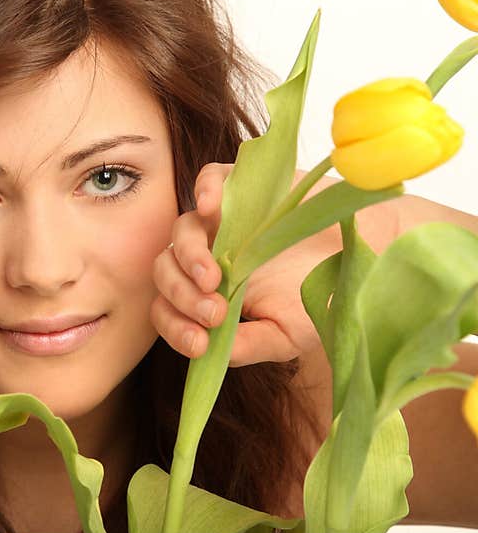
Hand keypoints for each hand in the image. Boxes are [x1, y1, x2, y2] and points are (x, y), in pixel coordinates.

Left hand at [150, 163, 398, 366]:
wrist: (365, 257)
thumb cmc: (322, 297)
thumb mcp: (285, 335)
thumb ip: (247, 346)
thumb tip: (207, 354)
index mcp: (210, 293)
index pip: (168, 308)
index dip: (174, 326)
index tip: (200, 342)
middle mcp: (208, 256)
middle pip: (166, 269)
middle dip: (181, 296)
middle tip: (215, 313)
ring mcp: (223, 221)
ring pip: (182, 230)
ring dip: (189, 257)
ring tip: (214, 278)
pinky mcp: (243, 188)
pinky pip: (210, 178)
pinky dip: (205, 189)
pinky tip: (211, 208)